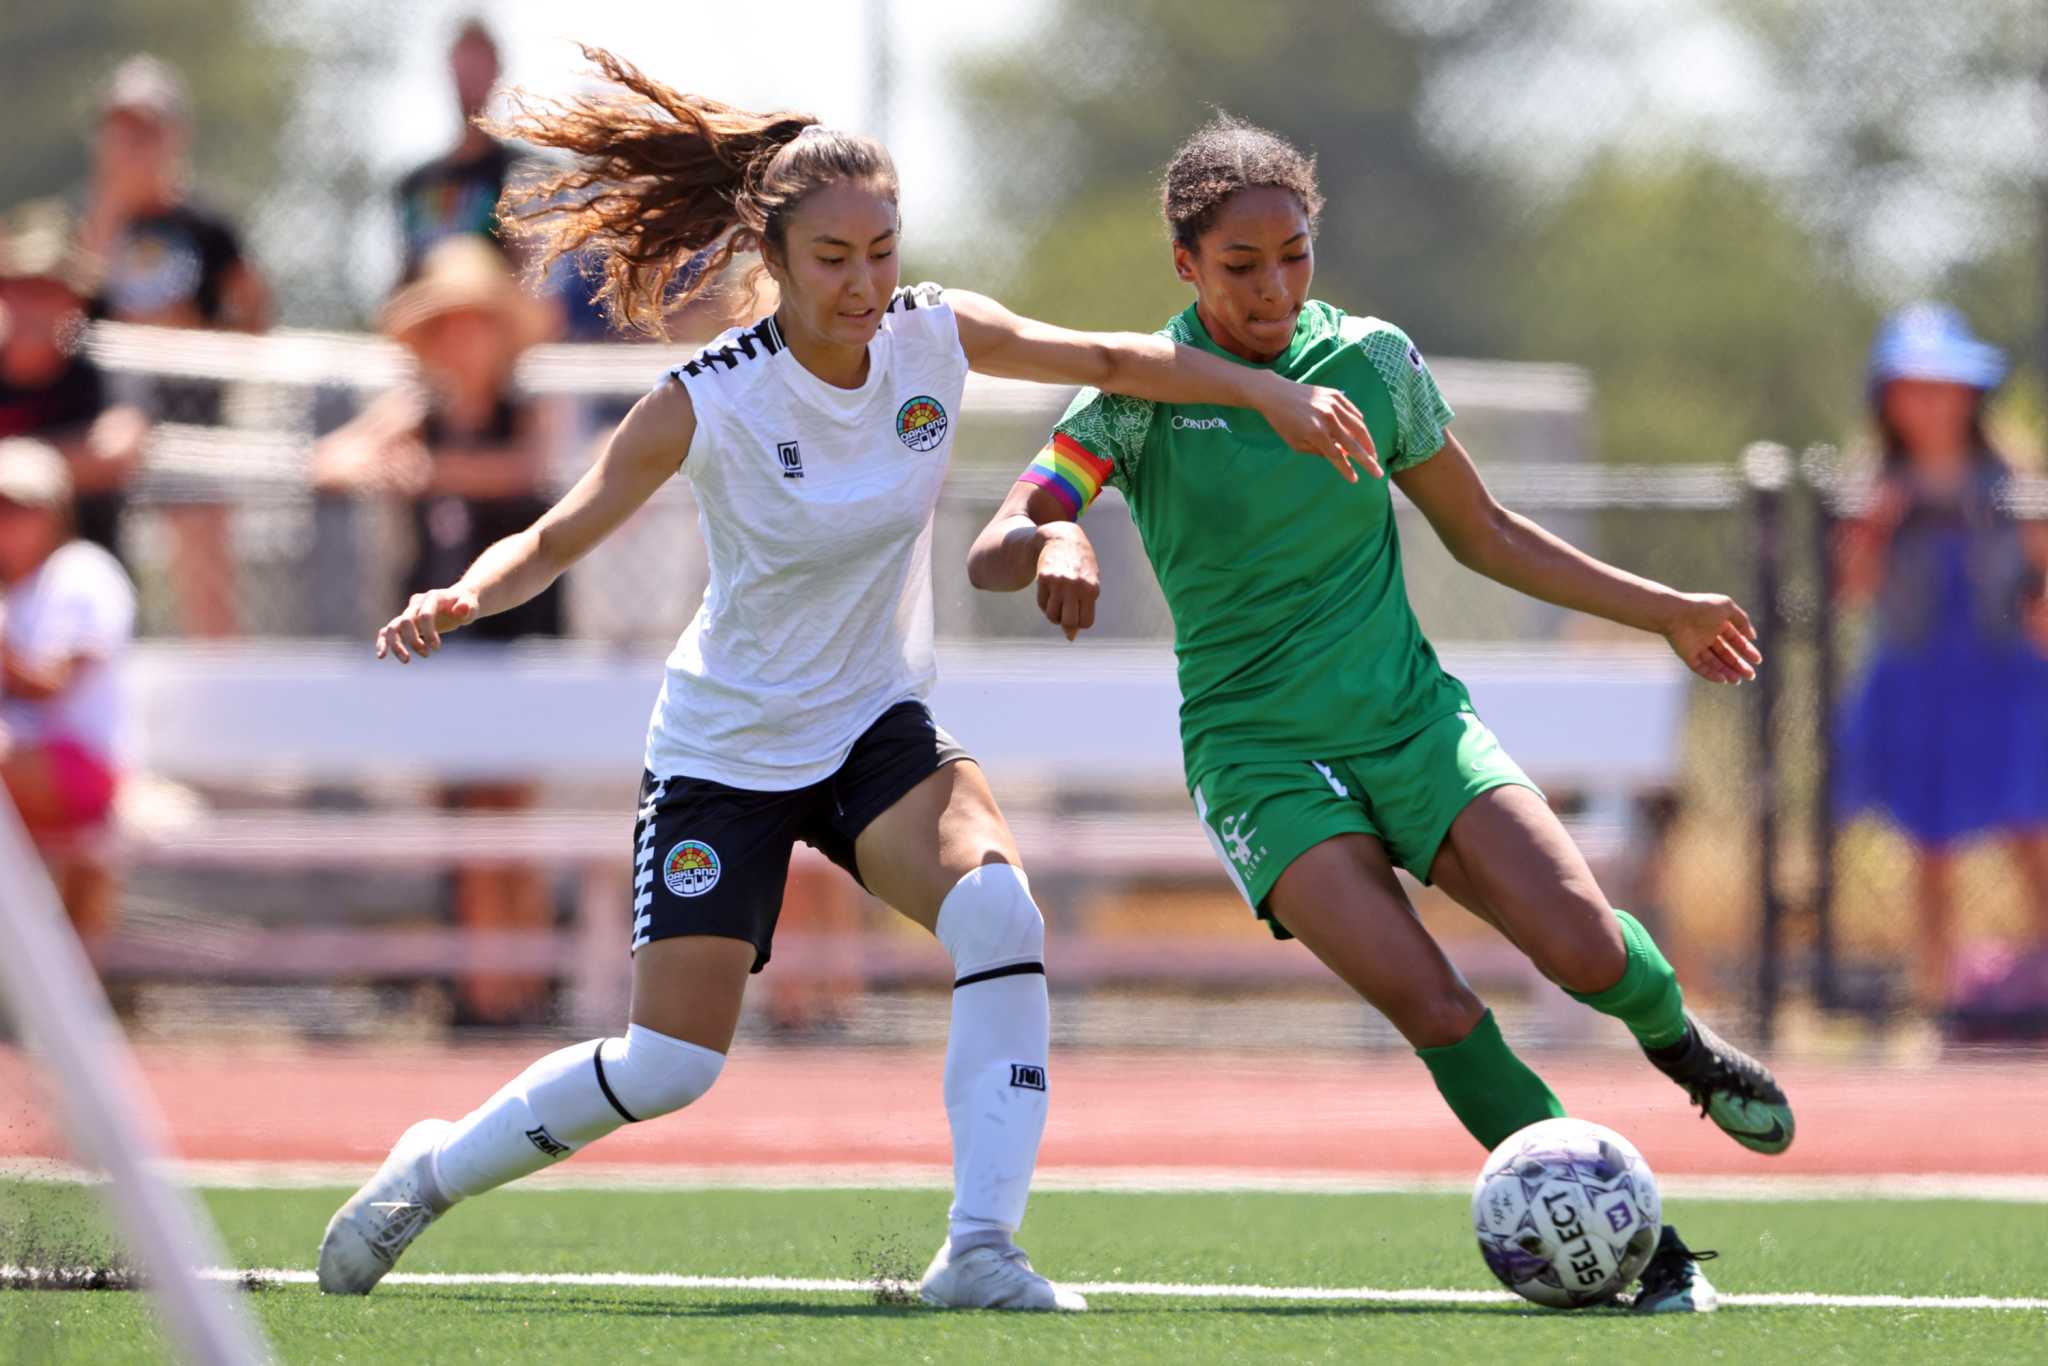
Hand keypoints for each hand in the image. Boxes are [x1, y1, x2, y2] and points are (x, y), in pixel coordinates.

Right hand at [376, 587, 479, 662]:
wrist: (458, 602)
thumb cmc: (466, 605)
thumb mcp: (472, 606)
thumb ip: (467, 607)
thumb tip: (460, 610)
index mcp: (432, 597)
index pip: (425, 614)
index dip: (429, 632)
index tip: (437, 648)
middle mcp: (416, 603)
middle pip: (406, 621)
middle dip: (413, 640)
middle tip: (426, 655)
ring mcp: (409, 613)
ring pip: (392, 627)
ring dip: (395, 645)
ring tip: (406, 661)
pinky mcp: (405, 623)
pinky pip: (388, 631)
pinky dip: (383, 642)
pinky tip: (381, 656)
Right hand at [1034, 523, 1098, 640]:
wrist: (1062, 538)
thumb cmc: (1080, 565)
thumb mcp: (1088, 584)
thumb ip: (1083, 608)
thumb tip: (1070, 637)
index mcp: (1091, 589)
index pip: (1085, 622)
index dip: (1080, 622)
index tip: (1078, 612)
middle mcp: (1075, 586)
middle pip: (1068, 622)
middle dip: (1066, 623)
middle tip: (1065, 612)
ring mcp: (1059, 582)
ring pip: (1052, 616)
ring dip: (1054, 615)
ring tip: (1058, 603)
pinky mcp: (1044, 578)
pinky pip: (1042, 604)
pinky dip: (1045, 605)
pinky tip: (1049, 593)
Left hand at [1255, 376, 1379, 482]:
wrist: (1276, 394)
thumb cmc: (1282, 422)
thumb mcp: (1296, 443)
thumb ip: (1319, 451)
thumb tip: (1341, 455)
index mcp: (1316, 433)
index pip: (1337, 456)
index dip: (1347, 470)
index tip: (1355, 480)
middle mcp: (1328, 419)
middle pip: (1354, 444)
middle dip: (1367, 461)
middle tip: (1378, 472)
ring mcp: (1334, 405)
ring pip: (1359, 426)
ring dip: (1368, 443)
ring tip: (1372, 455)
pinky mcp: (1335, 394)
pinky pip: (1354, 412)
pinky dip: (1360, 423)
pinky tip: (1362, 434)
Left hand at [1662, 592, 1761, 684]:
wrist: (1676, 613)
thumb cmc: (1702, 607)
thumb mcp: (1727, 607)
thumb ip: (1742, 620)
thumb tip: (1752, 636)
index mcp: (1718, 624)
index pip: (1735, 640)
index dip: (1746, 650)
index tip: (1757, 660)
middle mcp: (1708, 636)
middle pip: (1726, 654)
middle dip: (1739, 665)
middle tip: (1751, 675)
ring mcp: (1697, 646)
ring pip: (1715, 663)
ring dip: (1727, 672)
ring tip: (1738, 680)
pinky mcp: (1687, 655)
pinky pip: (1700, 668)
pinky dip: (1711, 674)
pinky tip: (1723, 680)